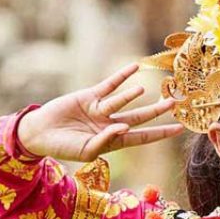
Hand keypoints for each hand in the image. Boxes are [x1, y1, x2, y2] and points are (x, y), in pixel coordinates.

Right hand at [17, 63, 183, 161]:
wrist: (39, 134)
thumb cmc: (63, 148)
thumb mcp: (87, 151)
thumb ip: (107, 140)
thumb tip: (126, 127)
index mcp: (114, 141)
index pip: (143, 137)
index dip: (161, 133)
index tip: (180, 128)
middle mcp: (111, 124)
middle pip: (140, 117)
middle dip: (157, 111)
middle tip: (174, 103)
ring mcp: (101, 109)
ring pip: (124, 100)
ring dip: (134, 95)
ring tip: (146, 90)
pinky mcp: (90, 96)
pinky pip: (110, 84)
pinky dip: (122, 76)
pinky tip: (135, 67)